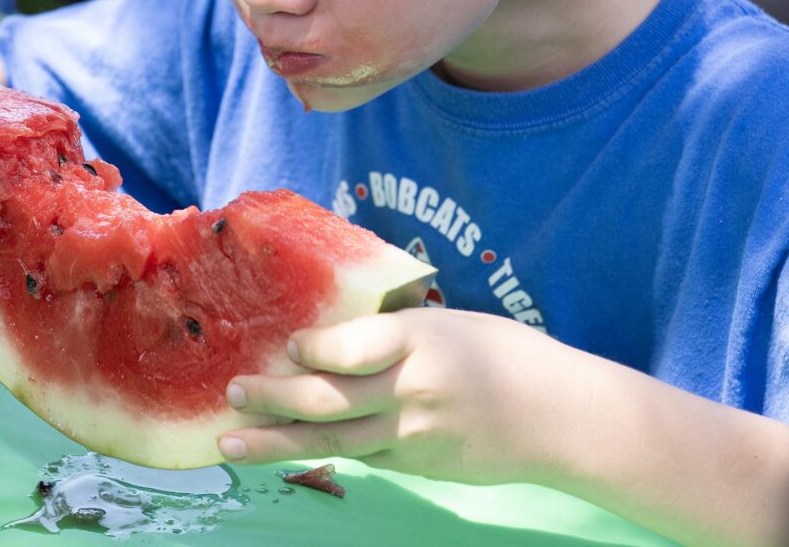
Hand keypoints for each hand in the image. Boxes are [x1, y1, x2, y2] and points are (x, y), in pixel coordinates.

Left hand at [219, 308, 579, 485]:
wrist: (558, 418)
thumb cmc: (503, 354)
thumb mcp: (448, 323)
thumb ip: (392, 331)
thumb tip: (330, 332)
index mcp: (422, 340)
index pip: (357, 347)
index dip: (316, 349)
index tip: (285, 344)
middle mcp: (412, 390)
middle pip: (331, 399)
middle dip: (274, 399)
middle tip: (232, 394)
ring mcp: (412, 435)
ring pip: (333, 440)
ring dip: (276, 441)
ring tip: (230, 442)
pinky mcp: (414, 465)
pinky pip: (360, 454)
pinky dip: (318, 451)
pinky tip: (283, 448)